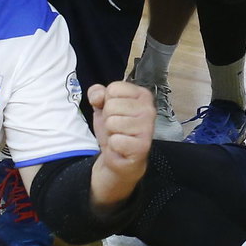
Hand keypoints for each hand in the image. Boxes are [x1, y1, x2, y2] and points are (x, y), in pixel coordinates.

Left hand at [89, 81, 154, 207]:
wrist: (119, 157)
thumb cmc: (114, 129)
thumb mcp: (102, 106)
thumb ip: (97, 93)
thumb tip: (98, 95)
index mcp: (142, 95)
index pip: (113, 88)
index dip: (107, 101)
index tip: (115, 112)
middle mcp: (149, 109)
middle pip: (111, 105)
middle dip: (108, 118)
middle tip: (117, 127)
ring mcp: (147, 127)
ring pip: (112, 122)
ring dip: (111, 132)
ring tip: (119, 136)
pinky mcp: (143, 146)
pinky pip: (115, 140)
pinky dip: (114, 146)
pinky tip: (122, 147)